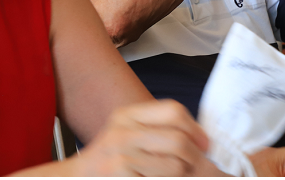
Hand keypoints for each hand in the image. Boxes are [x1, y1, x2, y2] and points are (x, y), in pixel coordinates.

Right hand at [73, 100, 218, 176]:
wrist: (78, 179)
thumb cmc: (110, 159)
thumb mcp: (128, 133)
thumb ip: (159, 130)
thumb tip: (203, 141)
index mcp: (128, 115)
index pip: (173, 111)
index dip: (195, 128)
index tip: (205, 143)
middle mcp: (122, 133)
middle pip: (178, 140)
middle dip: (195, 157)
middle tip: (198, 167)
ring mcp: (120, 158)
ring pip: (174, 167)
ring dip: (181, 175)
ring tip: (174, 175)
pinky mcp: (121, 177)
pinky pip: (162, 179)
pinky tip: (155, 177)